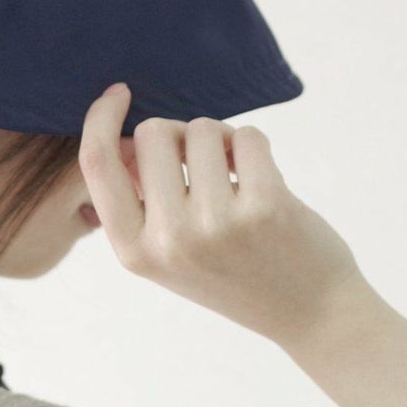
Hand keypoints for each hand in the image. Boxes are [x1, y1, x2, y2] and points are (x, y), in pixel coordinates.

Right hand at [78, 83, 366, 344]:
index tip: (120, 93)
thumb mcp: (167, 253)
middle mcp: (169, 239)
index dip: (101, 118)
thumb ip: (140, 201)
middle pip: (153, 134)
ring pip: (202, 129)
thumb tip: (124, 135)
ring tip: (237, 179)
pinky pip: (247, 136)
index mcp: (134, 251)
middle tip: (206, 166)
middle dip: (180, 135)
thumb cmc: (235, 271)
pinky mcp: (264, 207)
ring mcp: (216, 224)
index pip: (97, 163)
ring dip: (222, 141)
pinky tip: (263, 178)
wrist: (310, 313)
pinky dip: (255, 146)